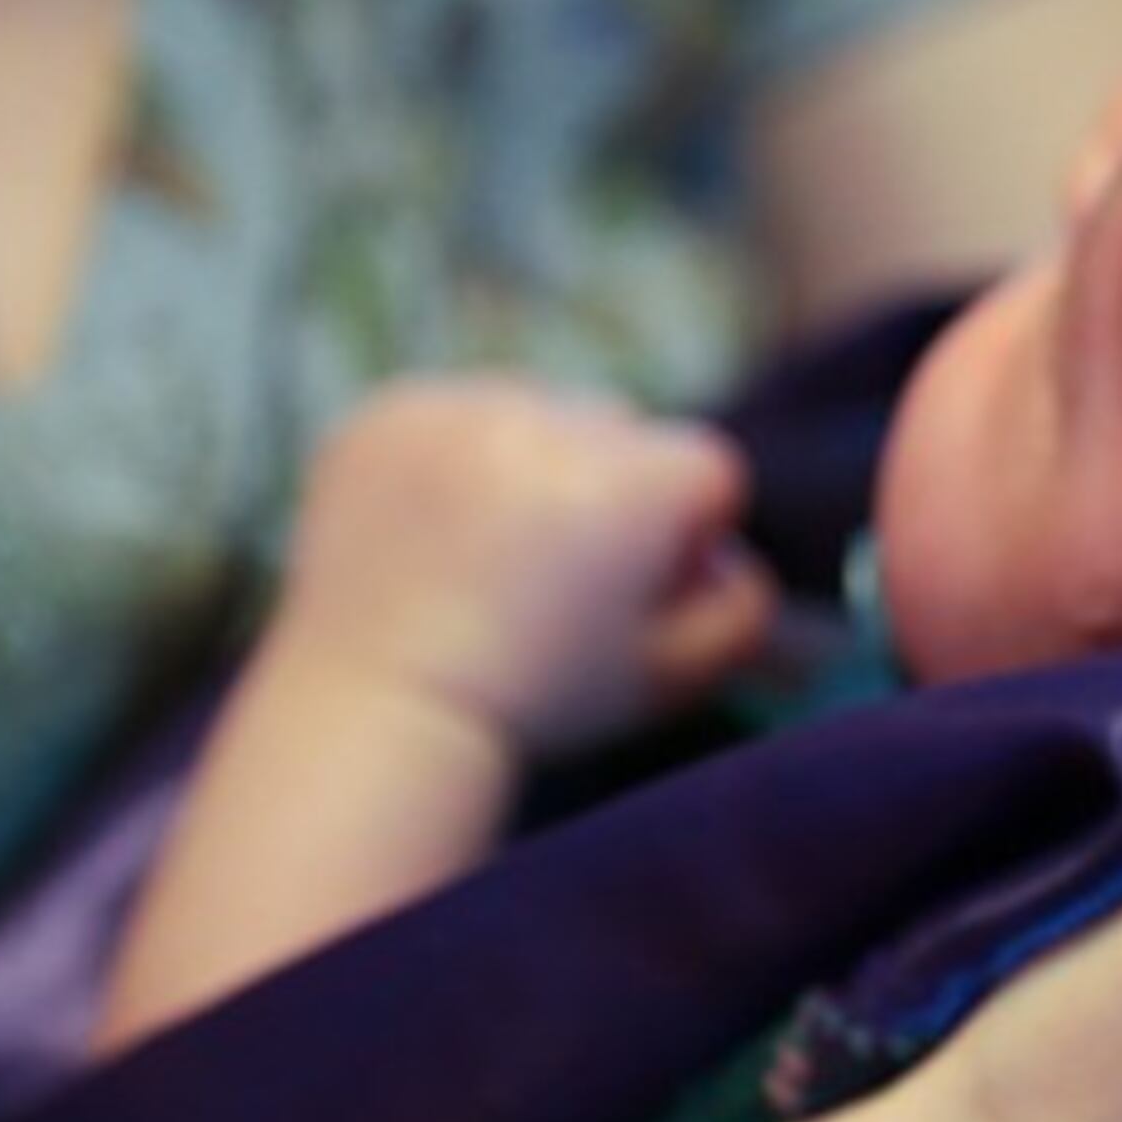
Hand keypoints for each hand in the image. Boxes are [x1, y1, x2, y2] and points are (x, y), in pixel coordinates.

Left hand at [274, 377, 777, 752]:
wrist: (378, 712)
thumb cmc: (537, 704)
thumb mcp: (674, 678)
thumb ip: (742, 610)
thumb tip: (731, 553)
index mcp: (628, 482)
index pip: (707, 468)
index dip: (684, 539)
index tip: (632, 595)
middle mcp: (544, 423)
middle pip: (622, 430)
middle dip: (608, 491)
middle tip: (558, 582)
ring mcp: (455, 409)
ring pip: (538, 412)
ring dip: (531, 467)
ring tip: (491, 561)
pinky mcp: (387, 412)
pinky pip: (457, 413)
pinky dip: (456, 463)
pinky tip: (440, 538)